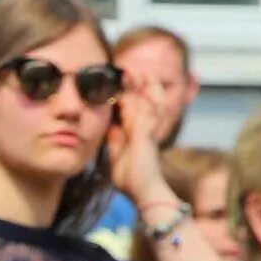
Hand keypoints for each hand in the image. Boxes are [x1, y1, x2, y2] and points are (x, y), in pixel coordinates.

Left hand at [107, 82, 173, 215]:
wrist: (143, 193)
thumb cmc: (131, 178)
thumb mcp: (116, 155)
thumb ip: (115, 140)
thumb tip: (110, 127)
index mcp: (137, 132)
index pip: (134, 106)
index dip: (128, 92)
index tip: (118, 78)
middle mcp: (146, 128)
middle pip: (145, 99)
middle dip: (137, 82)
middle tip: (127, 68)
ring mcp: (148, 130)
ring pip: (150, 100)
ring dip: (143, 84)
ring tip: (136, 69)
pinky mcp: (147, 135)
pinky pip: (148, 111)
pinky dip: (145, 96)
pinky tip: (141, 84)